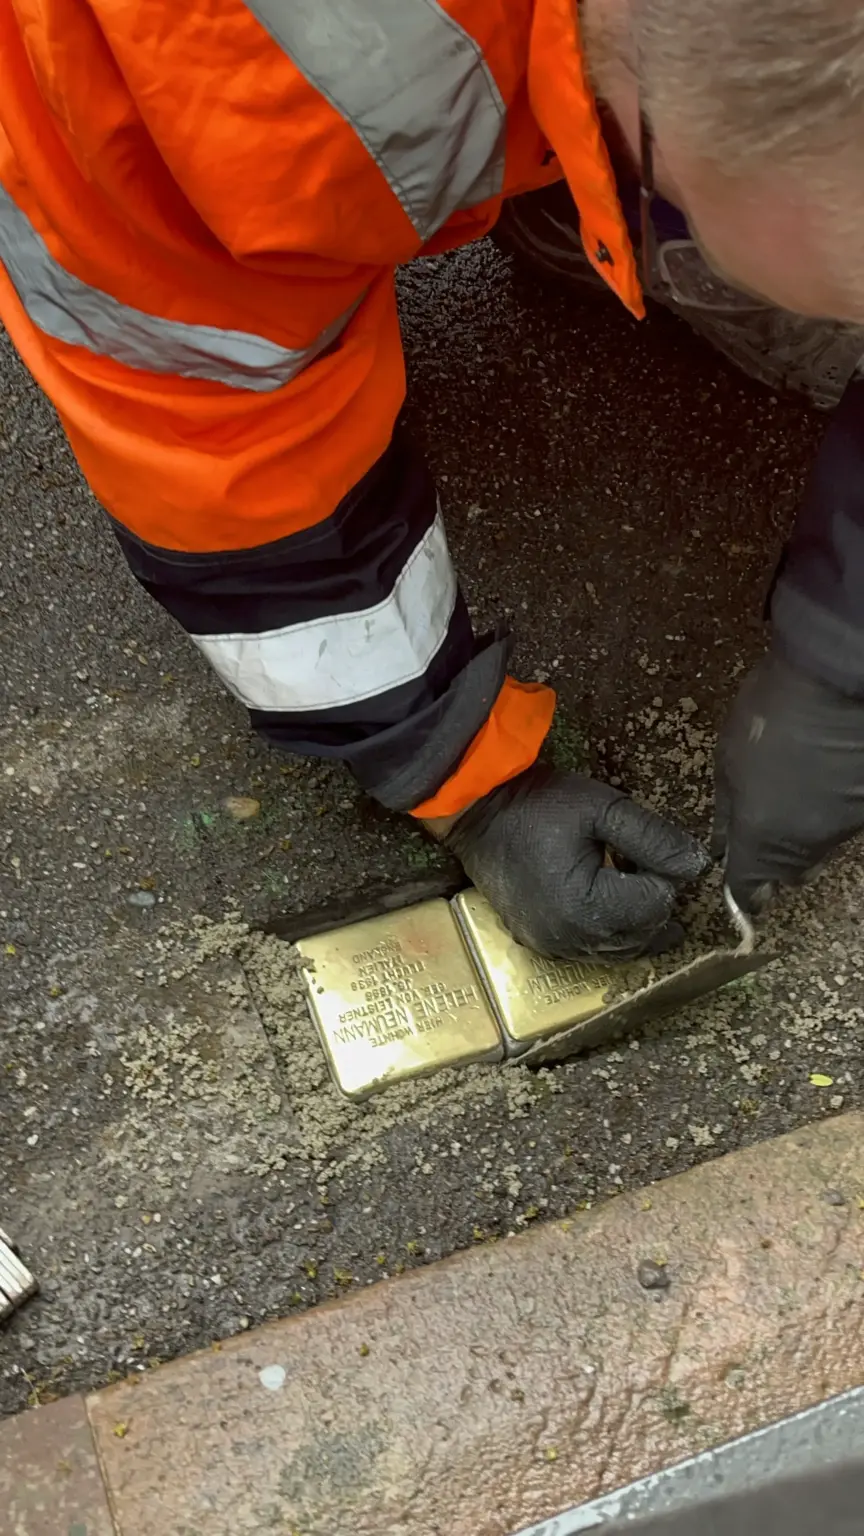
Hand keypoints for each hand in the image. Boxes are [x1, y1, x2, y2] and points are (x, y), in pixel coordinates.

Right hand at [441, 763, 709, 960]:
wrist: (475, 813)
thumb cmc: (539, 804)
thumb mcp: (603, 807)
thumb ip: (653, 837)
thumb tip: (697, 866)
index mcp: (588, 906)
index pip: (658, 904)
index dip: (661, 873)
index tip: (640, 846)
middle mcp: (572, 938)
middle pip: (644, 934)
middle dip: (651, 900)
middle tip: (633, 859)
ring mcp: (553, 946)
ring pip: (621, 950)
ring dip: (633, 919)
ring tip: (623, 879)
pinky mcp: (540, 945)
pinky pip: (592, 950)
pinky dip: (608, 931)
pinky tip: (603, 899)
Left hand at [713, 650, 863, 909]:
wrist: (838, 680)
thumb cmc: (769, 714)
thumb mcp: (726, 759)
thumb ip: (724, 810)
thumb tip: (720, 845)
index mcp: (763, 839)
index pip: (750, 892)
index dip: (744, 895)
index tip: (742, 889)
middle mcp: (808, 846)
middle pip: (793, 875)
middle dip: (778, 862)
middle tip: (769, 823)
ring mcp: (845, 829)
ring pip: (822, 847)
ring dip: (808, 831)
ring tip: (799, 787)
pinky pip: (845, 822)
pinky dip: (833, 809)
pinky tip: (827, 776)